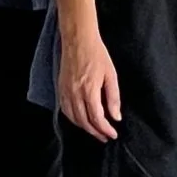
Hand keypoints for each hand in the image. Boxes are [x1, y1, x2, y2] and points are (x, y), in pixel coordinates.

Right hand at [59, 24, 120, 140]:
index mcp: (89, 90)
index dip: (105, 129)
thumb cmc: (96, 54)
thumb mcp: (111, 75)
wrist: (78, 40)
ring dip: (84, 128)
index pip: (97, 118)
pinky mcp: (61, 89)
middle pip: (84, 122)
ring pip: (73, 118)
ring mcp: (66, 92)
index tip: (112, 134)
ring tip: (95, 131)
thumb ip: (113, 98)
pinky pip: (65, 110)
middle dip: (96, 132)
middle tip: (105, 137)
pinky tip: (81, 121)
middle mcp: (75, 94)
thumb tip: (116, 116)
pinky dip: (73, 119)